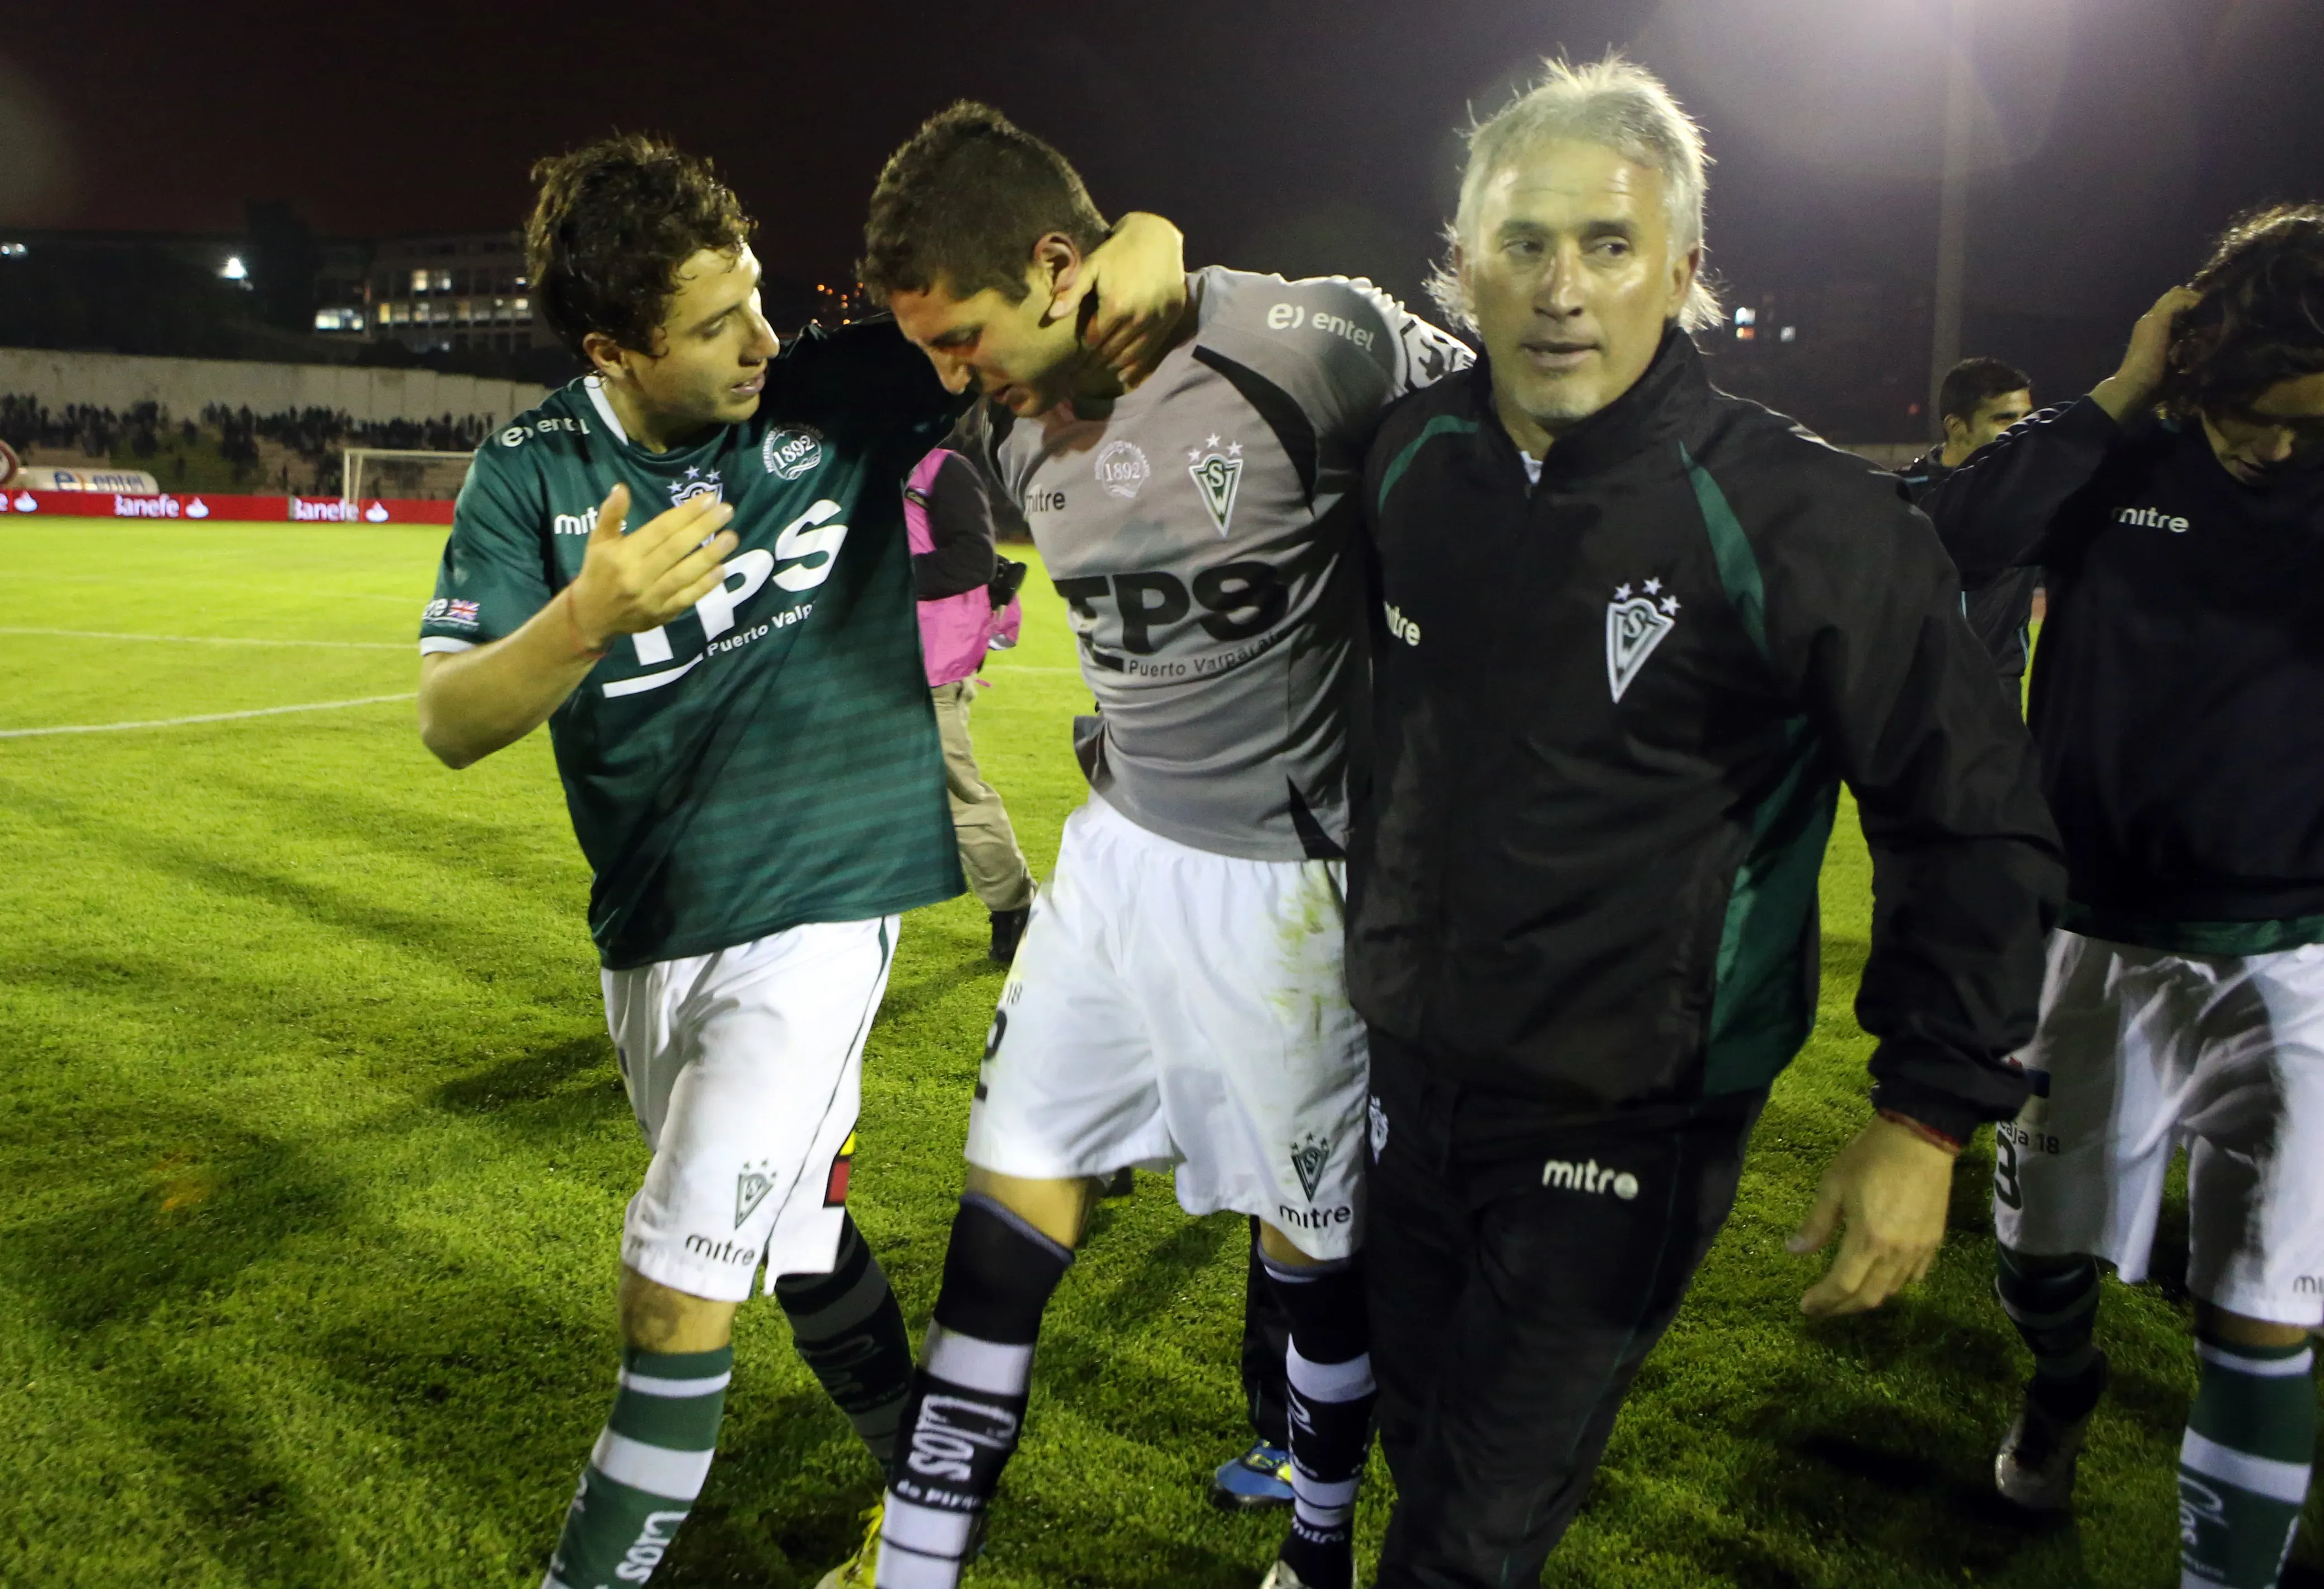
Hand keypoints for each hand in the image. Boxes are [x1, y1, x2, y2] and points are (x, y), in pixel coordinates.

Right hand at [565, 484, 737, 649]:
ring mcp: (652, 598)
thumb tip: (621, 488)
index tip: (708, 498)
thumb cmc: (598, 572)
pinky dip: (705, 585)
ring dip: (710, 556)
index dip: (685, 514)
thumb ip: (610, 515)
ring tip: (731, 537)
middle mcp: (638, 576)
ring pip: (684, 574)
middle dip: (703, 528)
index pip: (660, 530)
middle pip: (675, 549)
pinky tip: (723, 569)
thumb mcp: (598, 541)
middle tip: (727, 511)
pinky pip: (687, 598)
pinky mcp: (663, 615)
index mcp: (623, 555)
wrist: (593, 617)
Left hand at [1074, 211, 1188, 390]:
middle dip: (1094, 364)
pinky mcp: (1171, 320)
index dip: (1081, 353)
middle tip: (1081, 374)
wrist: (1156, 238)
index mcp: (1115, 307)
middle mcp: (1138, 318)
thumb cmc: (1118, 252)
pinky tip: (1123, 371)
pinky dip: (1136, 364)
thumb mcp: (1091, 267)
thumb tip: (1052, 316)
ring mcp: (1157, 321)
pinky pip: (1151, 350)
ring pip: (1131, 355)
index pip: (1094, 342)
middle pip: (1111, 352)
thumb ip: (1071, 292)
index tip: (1071, 362)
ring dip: (1114, 366)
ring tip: (1099, 372)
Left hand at [1787, 1116, 1956, 1316]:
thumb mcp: (1833, 1186)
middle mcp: (1896, 1254)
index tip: (1806, 1307)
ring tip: (1845, 1294)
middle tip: (1821, 1308)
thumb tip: (1793, 1251)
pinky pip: (1913, 1277)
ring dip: (1866, 1298)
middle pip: (1868, 1297)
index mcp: (1868, 1240)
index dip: (1823, 1301)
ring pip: (1892, 1290)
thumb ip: (1815, 1224)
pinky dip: (1893, 1285)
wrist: (1920, 1138)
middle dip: (1841, 1307)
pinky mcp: (1934, 1242)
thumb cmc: (1870, 1158)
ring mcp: (1919, 1250)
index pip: (1843, 1285)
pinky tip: (1879, 1279)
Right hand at [2093, 285, 2201, 423]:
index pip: (2168, 307)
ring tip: (2208, 303)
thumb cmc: (2150, 381)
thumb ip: (2178, 350)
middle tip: (2209, 303)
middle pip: (2172, 295)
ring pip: (2176, 293)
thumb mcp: (2167, 361)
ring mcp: (2152, 318)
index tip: (2203, 310)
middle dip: (2191, 297)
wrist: (2134, 383)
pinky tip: (2202, 307)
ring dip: (2194, 297)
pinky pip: (2179, 299)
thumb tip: (2198, 347)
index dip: (2186, 305)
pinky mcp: (2159, 319)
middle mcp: (2148, 319)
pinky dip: (2192, 301)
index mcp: (2149, 330)